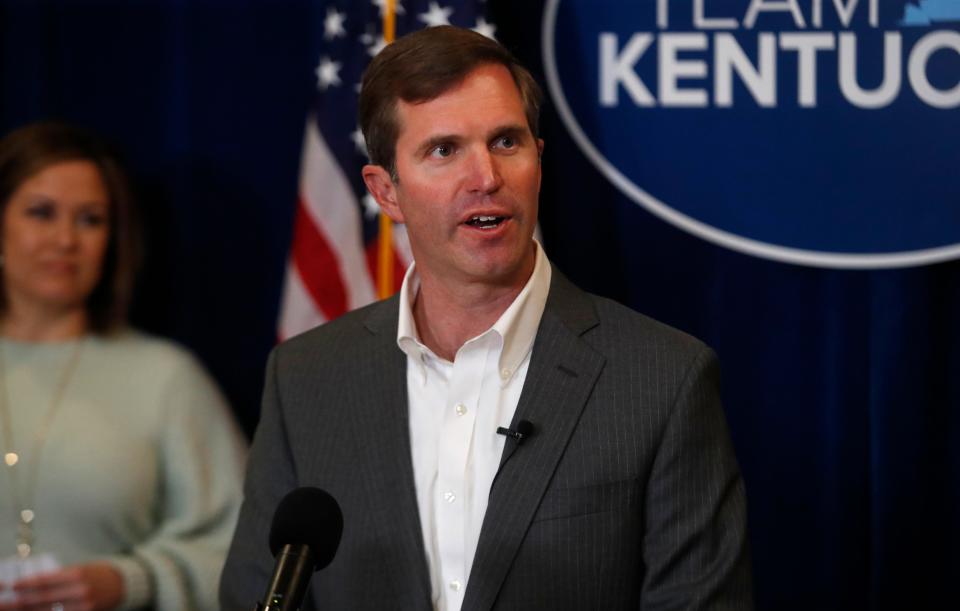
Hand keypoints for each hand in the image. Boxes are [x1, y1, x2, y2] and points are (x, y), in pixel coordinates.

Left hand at [0, 562, 123, 610]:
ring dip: (31, 610)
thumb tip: (33, 586)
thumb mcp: (80, 569)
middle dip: (23, 601)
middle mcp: (80, 591)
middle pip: (44, 599)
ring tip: (17, 609)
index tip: (12, 586)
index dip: (27, 585)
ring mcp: (83, 606)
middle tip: (7, 602)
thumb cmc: (98, 573)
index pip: (46, 581)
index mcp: (78, 575)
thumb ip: (59, 578)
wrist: (123, 583)